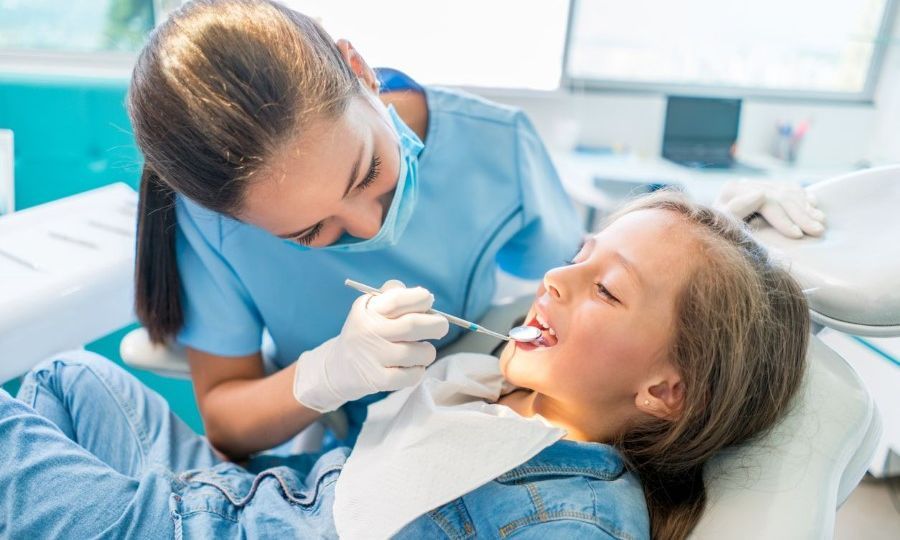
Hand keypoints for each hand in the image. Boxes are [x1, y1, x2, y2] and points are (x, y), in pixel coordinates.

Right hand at [293, 280, 449, 411]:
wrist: (338, 367)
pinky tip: (412, 366)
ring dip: (427, 351)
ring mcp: (373, 357)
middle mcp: (369, 331)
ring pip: (418, 353)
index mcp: (368, 310)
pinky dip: (419, 370)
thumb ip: (392, 295)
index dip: (421, 299)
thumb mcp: (370, 308)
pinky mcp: (378, 380)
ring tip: (422, 351)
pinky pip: (412, 375)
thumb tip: (423, 296)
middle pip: (413, 325)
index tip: (428, 301)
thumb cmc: (365, 332)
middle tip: (440, 327)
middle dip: (436, 325)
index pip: (399, 299)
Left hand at [715, 180, 825, 238]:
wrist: (713, 240)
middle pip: (780, 196)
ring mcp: (756, 184)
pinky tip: (815, 207)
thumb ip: (736, 211)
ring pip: (788, 191)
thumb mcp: (723, 228)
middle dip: (801, 215)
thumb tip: (761, 194)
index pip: (765, 201)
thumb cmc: (718, 237)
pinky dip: (804, 198)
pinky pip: (790, 189)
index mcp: (732, 190)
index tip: (797, 235)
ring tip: (820, 223)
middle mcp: (744, 184)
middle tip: (818, 232)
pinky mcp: (765, 189)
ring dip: (806, 208)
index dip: (783, 218)